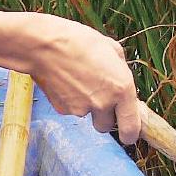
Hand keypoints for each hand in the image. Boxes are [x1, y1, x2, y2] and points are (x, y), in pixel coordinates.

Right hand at [27, 15, 141, 144]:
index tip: (128, 134)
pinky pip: (71, 110)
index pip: (131, 128)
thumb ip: (121, 70)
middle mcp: (103, 103)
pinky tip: (66, 81)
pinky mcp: (63, 109)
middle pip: (107, 126)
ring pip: (88, 116)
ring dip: (86, 105)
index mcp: (121, 88)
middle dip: (104, 116)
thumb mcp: (111, 48)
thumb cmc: (78, 41)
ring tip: (78, 80)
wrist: (44, 45)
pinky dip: (70, 100)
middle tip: (99, 96)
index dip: (130, 134)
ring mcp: (82, 109)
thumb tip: (121, 78)